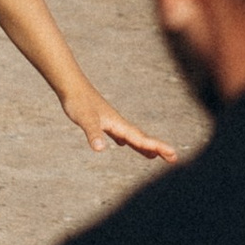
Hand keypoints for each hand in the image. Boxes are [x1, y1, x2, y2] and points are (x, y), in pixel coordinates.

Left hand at [63, 89, 178, 164]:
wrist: (71, 86)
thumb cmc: (78, 102)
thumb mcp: (86, 120)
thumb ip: (93, 133)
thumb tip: (100, 149)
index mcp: (118, 125)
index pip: (142, 139)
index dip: (157, 147)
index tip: (173, 155)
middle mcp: (118, 123)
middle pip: (142, 139)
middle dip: (158, 148)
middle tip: (174, 158)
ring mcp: (111, 122)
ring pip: (131, 137)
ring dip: (143, 146)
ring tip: (153, 156)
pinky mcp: (101, 121)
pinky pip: (118, 134)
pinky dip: (124, 140)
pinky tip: (120, 143)